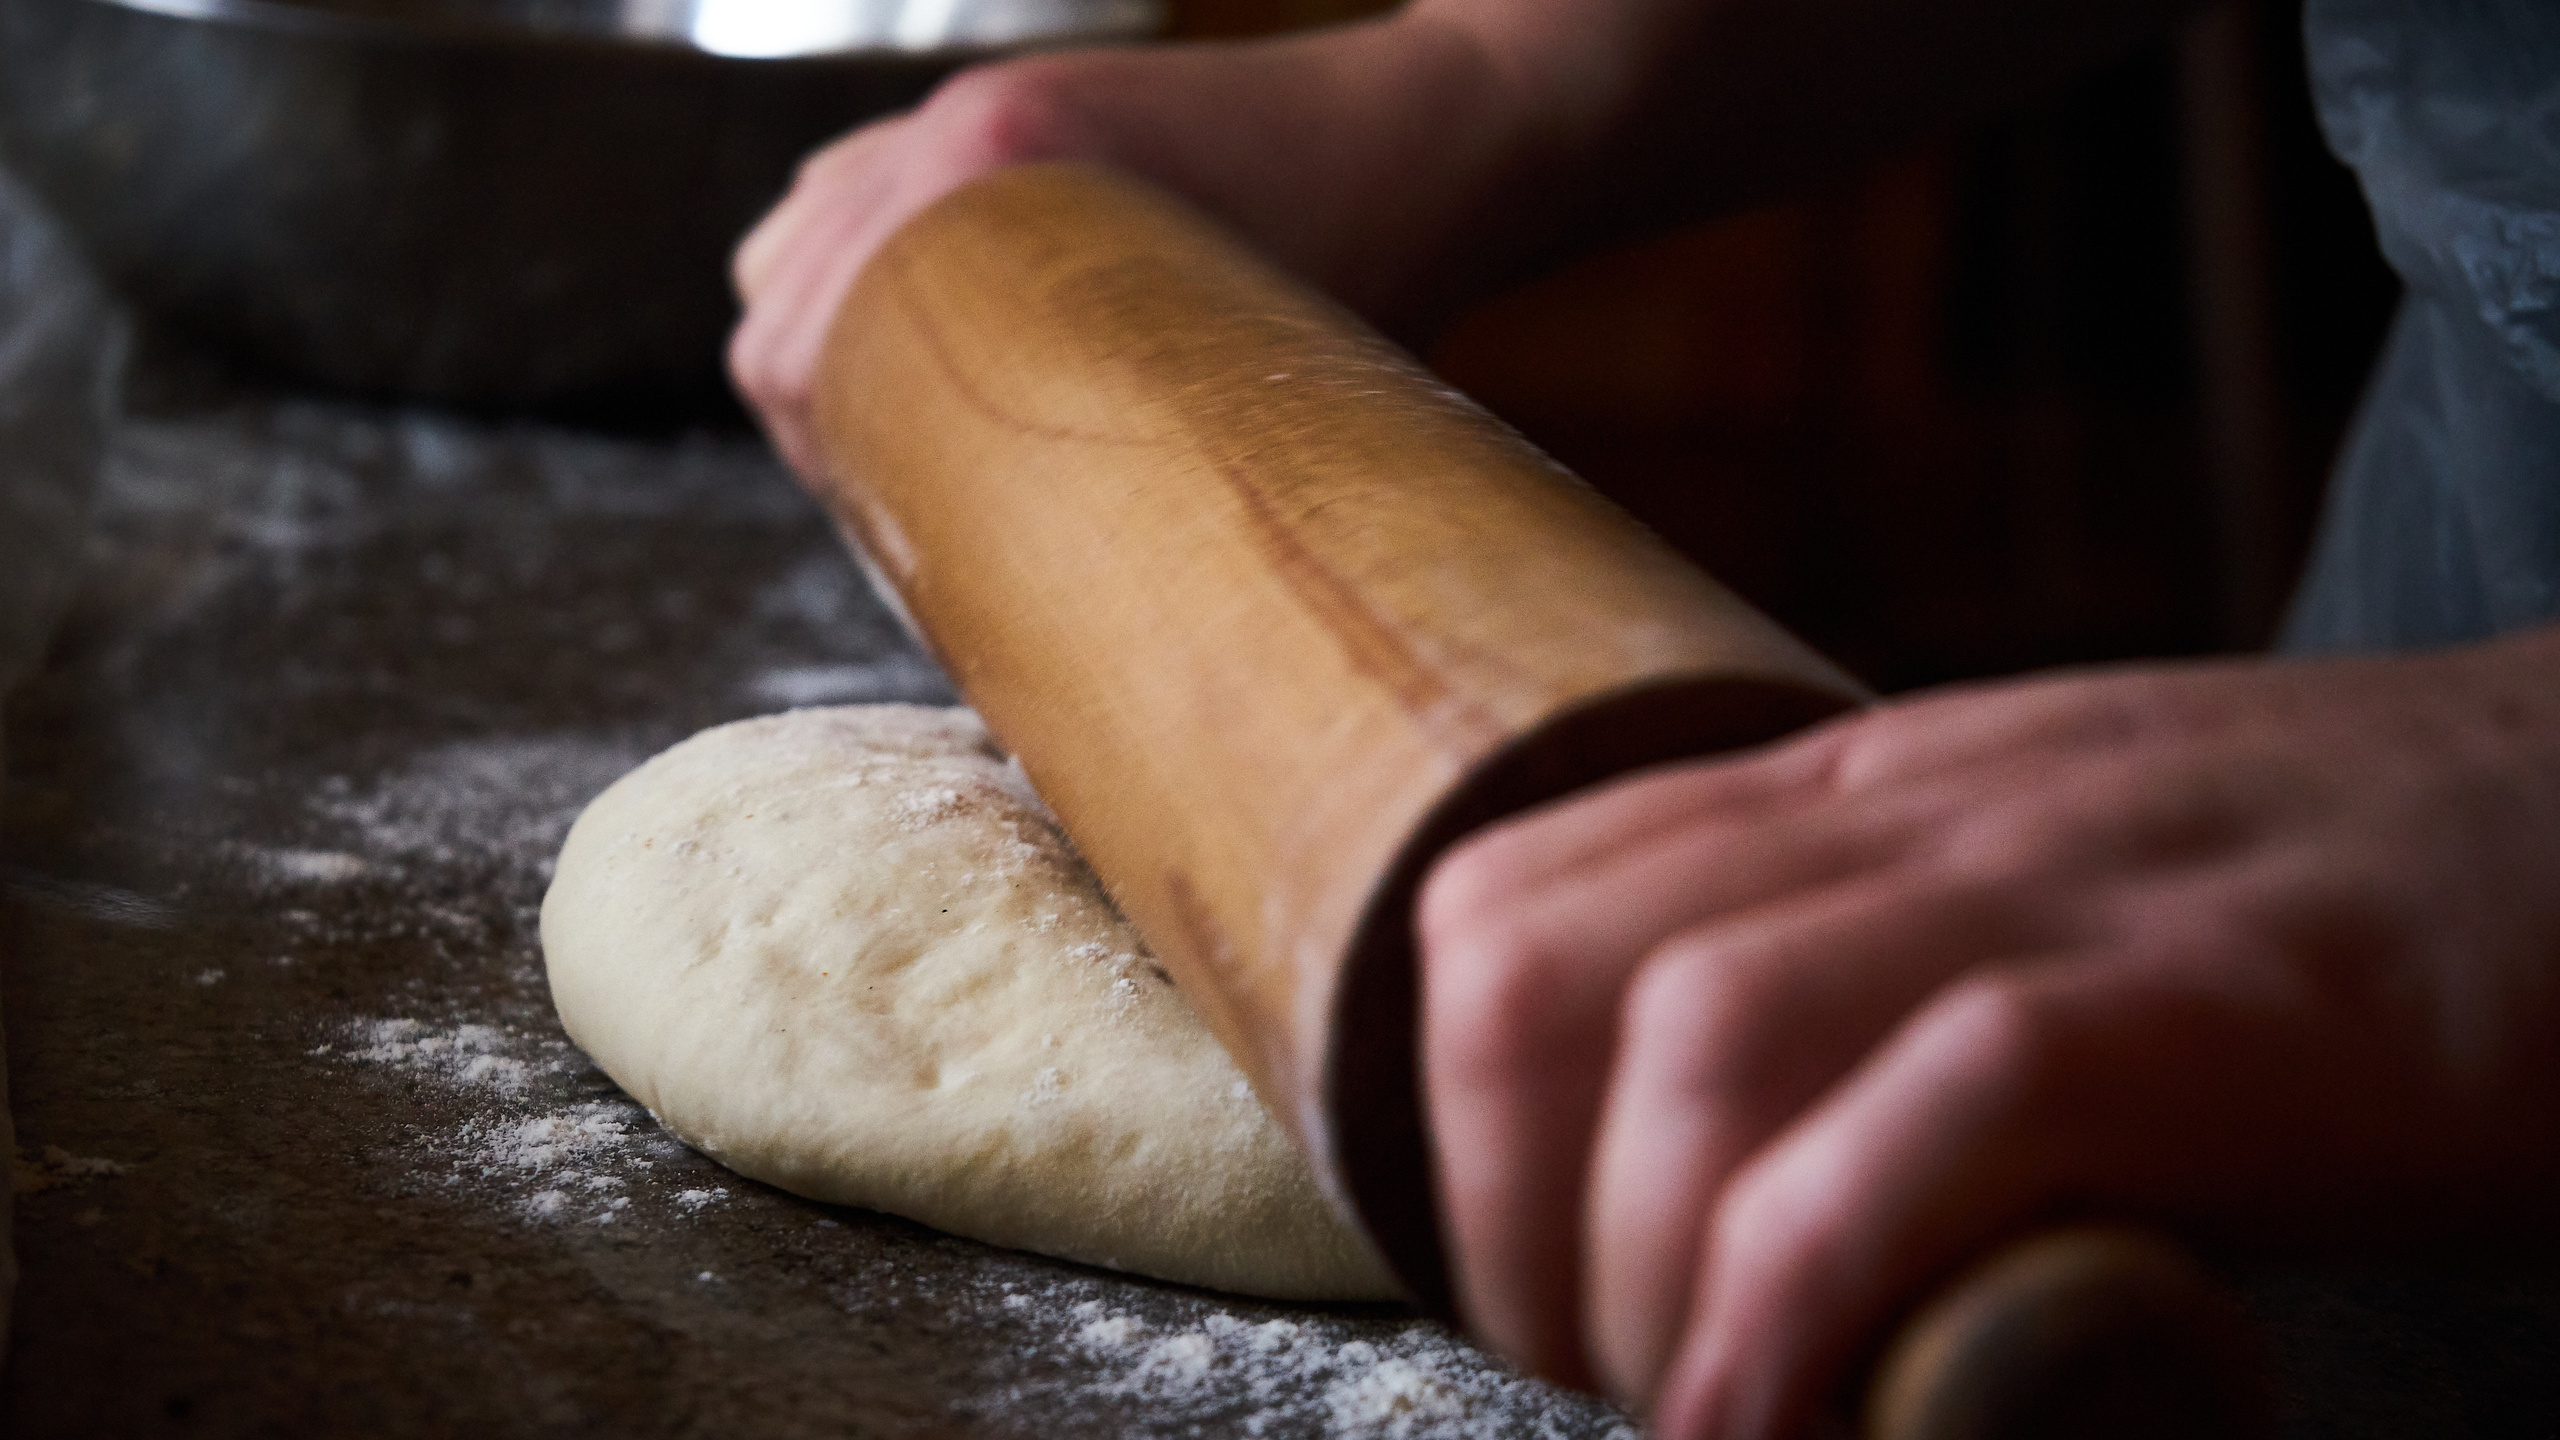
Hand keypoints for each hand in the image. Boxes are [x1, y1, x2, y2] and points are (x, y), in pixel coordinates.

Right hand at [727, 8, 1556, 485]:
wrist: (1438, 132)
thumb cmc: (1375, 264)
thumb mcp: (1246, 391)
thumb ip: (1121, 468)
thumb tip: (1043, 601)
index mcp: (995, 169)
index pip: (794, 349)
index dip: (821, 460)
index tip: (887, 533)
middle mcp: (961, 125)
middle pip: (774, 296)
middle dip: (813, 411)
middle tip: (893, 499)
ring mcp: (973, 106)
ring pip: (796, 238)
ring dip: (822, 335)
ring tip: (896, 418)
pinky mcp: (1005, 106)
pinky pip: (859, 186)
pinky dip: (859, 265)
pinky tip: (923, 329)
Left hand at [1417, 626, 2559, 1437]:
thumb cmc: (2321, 917)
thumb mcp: (2030, 907)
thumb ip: (1866, 995)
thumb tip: (1707, 1195)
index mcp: (1851, 796)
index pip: (1504, 897)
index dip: (1450, 1117)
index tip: (1533, 1277)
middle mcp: (1910, 813)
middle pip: (1535, 974)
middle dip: (1503, 1218)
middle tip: (1598, 1367)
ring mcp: (2053, 890)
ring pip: (1694, 1041)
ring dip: (1638, 1278)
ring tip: (1700, 1409)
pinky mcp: (2201, 998)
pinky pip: (1924, 1122)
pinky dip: (1805, 1291)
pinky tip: (1782, 1415)